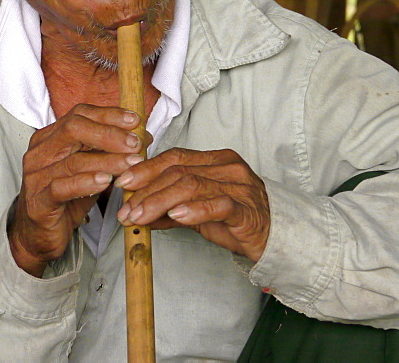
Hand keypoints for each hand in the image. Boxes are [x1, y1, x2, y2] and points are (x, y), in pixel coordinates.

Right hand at [10, 104, 144, 276]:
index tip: (135, 121)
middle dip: (109, 133)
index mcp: (49, 138)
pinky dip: (86, 182)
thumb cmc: (66, 200)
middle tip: (135, 144)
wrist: (39, 236)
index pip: (79, 114)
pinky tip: (106, 181)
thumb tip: (142, 137)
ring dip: (107, 160)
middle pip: (74, 129)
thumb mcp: (90, 171)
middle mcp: (39, 152)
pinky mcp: (38, 201)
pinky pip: (61, 187)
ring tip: (131, 163)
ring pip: (73, 160)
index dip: (108, 115)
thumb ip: (109, 153)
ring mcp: (36, 176)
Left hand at [114, 148, 270, 261]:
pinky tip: (175, 217)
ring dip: (160, 202)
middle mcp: (227, 167)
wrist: (276, 241)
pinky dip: (194, 210)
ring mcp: (239, 186)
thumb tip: (135, 210)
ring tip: (140, 216)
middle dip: (146, 191)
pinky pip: (218, 205)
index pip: (174, 157)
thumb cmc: (236, 222)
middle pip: (178, 171)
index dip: (145, 169)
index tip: (122, 183)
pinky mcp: (247, 210)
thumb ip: (169, 208)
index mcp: (215, 160)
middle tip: (126, 210)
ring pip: (192, 186)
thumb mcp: (197, 213)